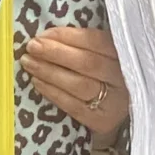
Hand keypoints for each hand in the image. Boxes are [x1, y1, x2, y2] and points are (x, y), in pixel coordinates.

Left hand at [21, 24, 129, 138]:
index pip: (96, 41)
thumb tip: (47, 36)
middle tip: (32, 46)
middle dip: (55, 52)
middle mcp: (123, 78)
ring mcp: (114, 101)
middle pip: (87, 63)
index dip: (68, 36)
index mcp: (125, 54)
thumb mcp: (104, 55)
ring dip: (50, 72)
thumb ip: (84, 44)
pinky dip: (53, 92)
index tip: (43, 34)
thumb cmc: (105, 75)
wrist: (118, 112)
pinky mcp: (102, 121)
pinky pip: (73, 106)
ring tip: (29, 62)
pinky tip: (37, 82)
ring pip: (79, 84)